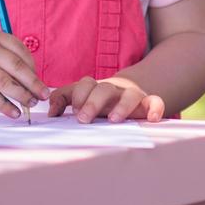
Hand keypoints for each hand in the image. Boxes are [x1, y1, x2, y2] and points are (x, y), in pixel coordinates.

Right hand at [0, 29, 50, 118]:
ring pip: (7, 83)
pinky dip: (6, 106)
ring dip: (23, 96)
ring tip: (32, 103)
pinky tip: (15, 112)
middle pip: (17, 68)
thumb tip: (31, 77)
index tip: (37, 79)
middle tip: (44, 95)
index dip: (33, 67)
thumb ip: (7, 54)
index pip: (21, 51)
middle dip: (34, 83)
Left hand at [48, 76, 165, 123]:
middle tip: (83, 119)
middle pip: (103, 89)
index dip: (78, 96)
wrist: (129, 92)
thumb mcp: (81, 97)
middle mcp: (113, 88)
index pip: (85, 85)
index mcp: (95, 87)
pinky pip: (155, 101)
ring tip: (113, 120)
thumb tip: (49, 112)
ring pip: (129, 95)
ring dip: (121, 107)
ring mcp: (132, 94)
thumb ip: (63, 99)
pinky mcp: (148, 102)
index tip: (73, 112)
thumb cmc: (99, 100)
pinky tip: (152, 119)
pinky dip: (155, 108)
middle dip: (92, 103)